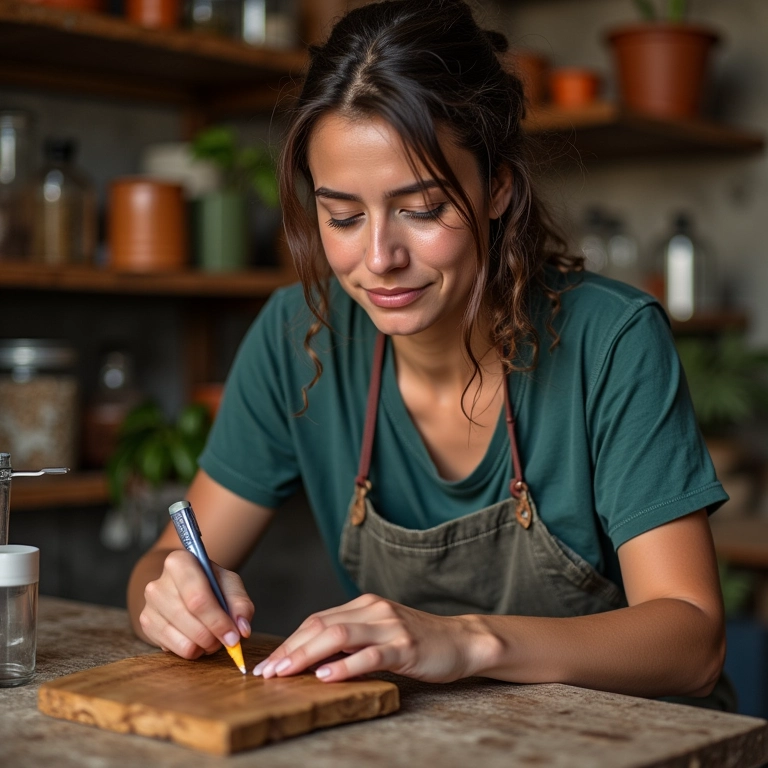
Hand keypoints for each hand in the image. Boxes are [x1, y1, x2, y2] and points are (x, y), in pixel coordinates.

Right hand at [140, 549, 253, 658]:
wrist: (184, 588)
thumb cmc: (210, 584)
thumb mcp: (230, 585)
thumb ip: (241, 604)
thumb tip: (242, 629)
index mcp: (180, 562)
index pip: (198, 598)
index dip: (218, 621)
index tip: (234, 636)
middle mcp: (159, 582)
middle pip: (190, 619)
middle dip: (214, 636)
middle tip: (228, 640)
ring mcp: (149, 605)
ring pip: (183, 640)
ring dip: (205, 646)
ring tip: (213, 637)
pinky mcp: (146, 625)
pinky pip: (174, 650)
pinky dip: (192, 650)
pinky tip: (197, 639)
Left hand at [252, 593, 489, 682]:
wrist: (461, 640)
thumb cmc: (418, 641)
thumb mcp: (380, 634)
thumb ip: (352, 639)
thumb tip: (312, 659)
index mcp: (365, 606)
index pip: (317, 620)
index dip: (290, 641)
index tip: (269, 662)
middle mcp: (374, 610)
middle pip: (321, 625)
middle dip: (290, 649)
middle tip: (266, 672)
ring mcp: (389, 626)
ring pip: (338, 635)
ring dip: (306, 655)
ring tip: (285, 674)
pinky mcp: (404, 646)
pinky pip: (368, 655)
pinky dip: (343, 666)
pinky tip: (325, 677)